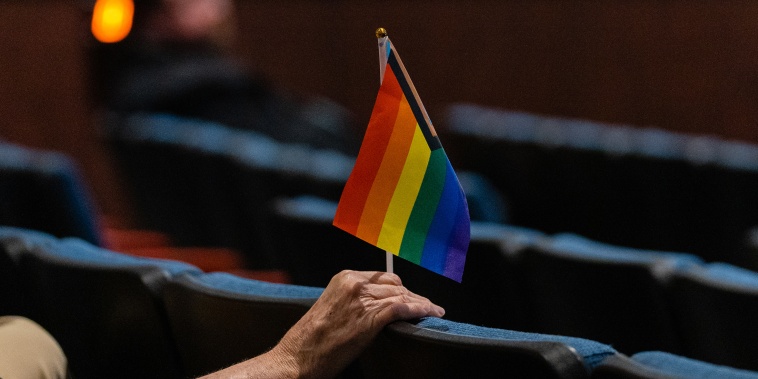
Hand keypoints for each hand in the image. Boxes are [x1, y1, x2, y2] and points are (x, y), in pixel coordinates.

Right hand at [269, 270, 443, 378]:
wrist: (299, 356)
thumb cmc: (312, 339)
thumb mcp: (332, 309)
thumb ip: (353, 301)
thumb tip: (376, 306)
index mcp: (344, 278)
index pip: (382, 277)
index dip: (399, 287)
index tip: (410, 295)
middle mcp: (355, 283)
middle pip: (395, 285)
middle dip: (411, 295)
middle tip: (425, 305)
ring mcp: (363, 299)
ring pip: (402, 296)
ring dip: (421, 304)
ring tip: (433, 310)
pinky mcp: (370, 317)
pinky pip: (403, 308)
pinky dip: (420, 310)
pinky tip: (431, 313)